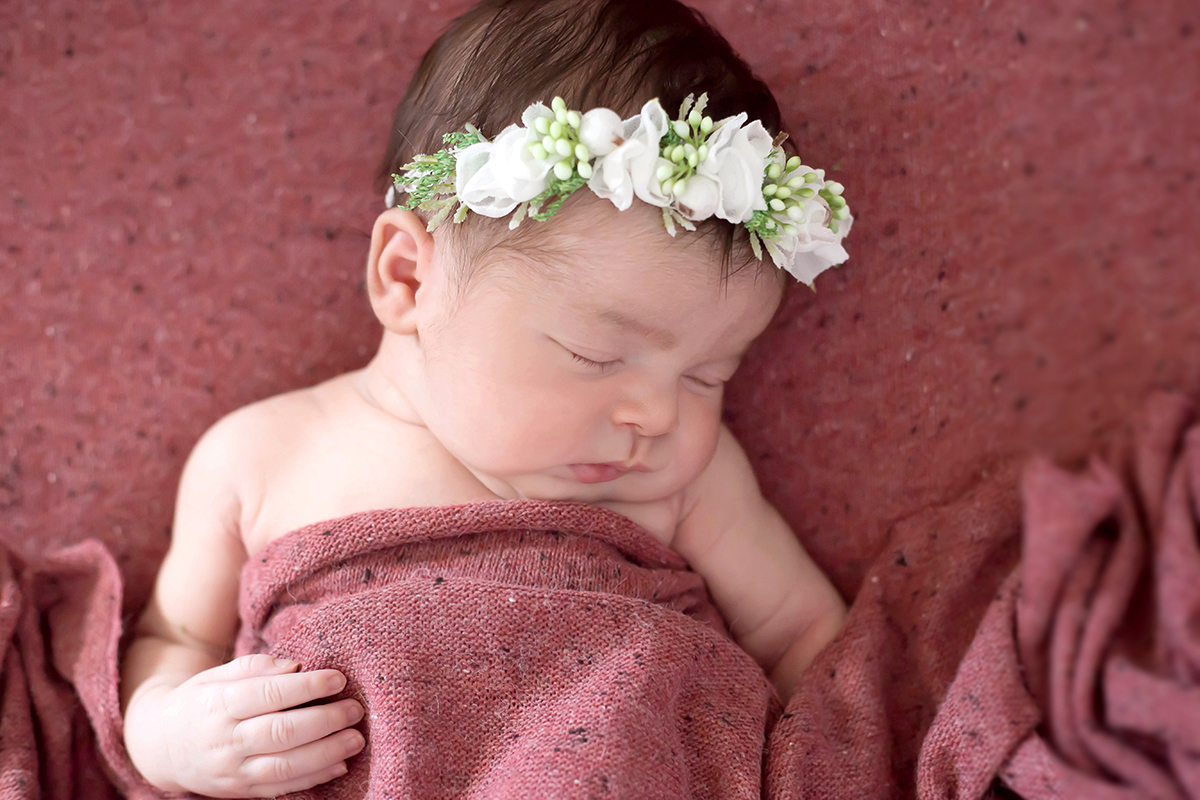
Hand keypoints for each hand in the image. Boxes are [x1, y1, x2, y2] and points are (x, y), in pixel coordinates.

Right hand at [125, 654, 365, 797]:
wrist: (161, 747)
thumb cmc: (200, 702)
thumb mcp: (216, 676)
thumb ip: (254, 667)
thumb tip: (295, 665)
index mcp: (218, 705)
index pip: (269, 695)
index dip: (307, 686)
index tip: (338, 678)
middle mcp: (225, 741)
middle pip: (281, 733)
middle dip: (325, 721)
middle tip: (354, 709)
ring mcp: (232, 771)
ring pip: (284, 766)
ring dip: (326, 754)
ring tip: (355, 739)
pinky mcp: (241, 791)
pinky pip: (281, 788)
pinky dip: (313, 778)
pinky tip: (338, 764)